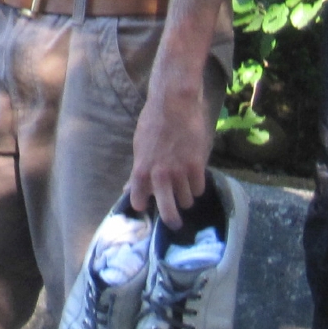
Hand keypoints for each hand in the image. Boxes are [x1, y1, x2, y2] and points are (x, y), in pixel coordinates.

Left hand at [129, 75, 211, 227]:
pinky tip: (193, 175)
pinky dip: (196, 185)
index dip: (143, 204)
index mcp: (141, 170)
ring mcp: (179, 172)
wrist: (173, 105)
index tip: (146, 205)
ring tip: (183, 185)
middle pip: (168, 212)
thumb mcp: (139, 147)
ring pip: (186, 201)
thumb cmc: (153, 123)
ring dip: (185, 196)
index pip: (138, 200)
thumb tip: (128, 190)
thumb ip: (139, 172)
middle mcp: (159, 175)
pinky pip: (198, 189)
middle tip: (174, 223)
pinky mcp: (197, 167)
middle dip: (171, 219)